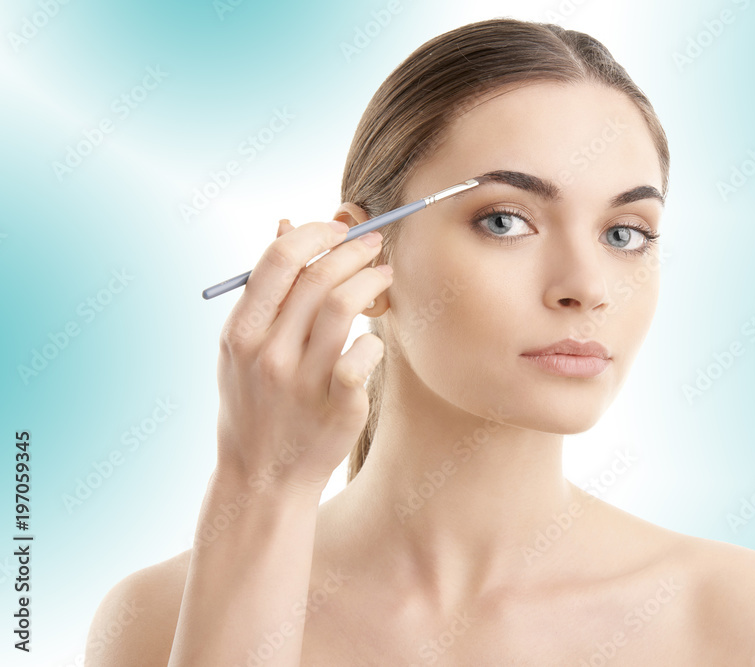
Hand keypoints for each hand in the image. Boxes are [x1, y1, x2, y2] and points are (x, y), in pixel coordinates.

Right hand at [214, 217, 391, 498]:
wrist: (262, 478)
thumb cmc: (256, 404)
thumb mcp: (242, 348)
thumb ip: (265, 290)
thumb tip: (285, 223)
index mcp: (239, 332)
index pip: (277, 260)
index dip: (314, 234)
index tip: (337, 228)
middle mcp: (266, 354)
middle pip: (316, 277)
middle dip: (352, 251)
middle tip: (373, 245)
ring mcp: (301, 382)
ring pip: (342, 307)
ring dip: (370, 281)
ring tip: (383, 276)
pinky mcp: (336, 406)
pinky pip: (362, 356)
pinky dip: (373, 339)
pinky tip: (374, 337)